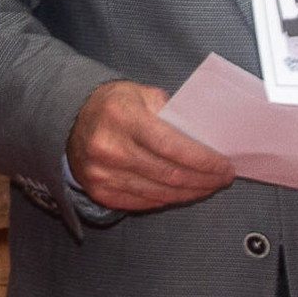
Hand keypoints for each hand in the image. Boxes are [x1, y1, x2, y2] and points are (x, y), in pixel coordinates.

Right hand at [65, 80, 235, 210]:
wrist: (72, 119)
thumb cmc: (115, 104)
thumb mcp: (143, 94)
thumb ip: (173, 113)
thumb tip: (207, 138)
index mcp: (124, 118)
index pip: (173, 146)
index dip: (204, 161)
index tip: (225, 166)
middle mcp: (110, 148)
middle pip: (169, 174)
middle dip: (203, 179)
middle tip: (223, 178)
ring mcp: (102, 174)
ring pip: (159, 192)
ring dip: (190, 192)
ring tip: (209, 187)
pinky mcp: (99, 192)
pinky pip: (142, 202)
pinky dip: (168, 199)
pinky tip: (183, 193)